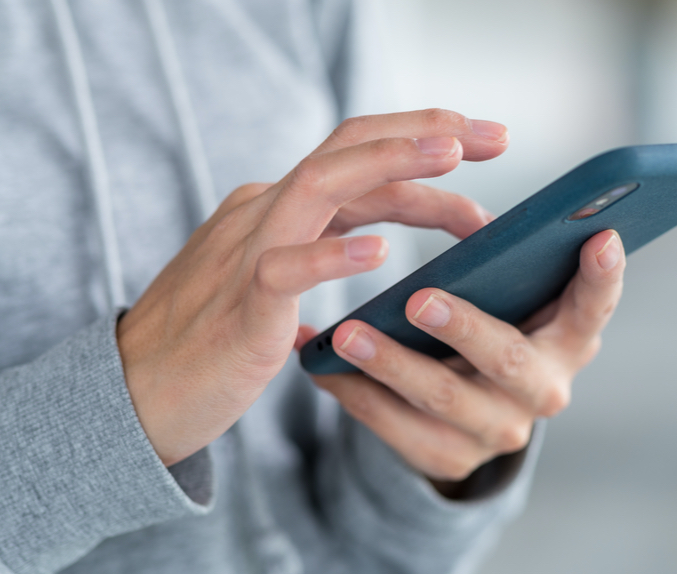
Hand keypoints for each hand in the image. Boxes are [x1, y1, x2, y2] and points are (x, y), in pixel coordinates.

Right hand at [117, 109, 509, 465]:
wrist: (138, 390)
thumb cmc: (218, 336)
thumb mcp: (278, 277)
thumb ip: (321, 248)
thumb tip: (379, 241)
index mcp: (283, 208)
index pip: (362, 159)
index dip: (425, 147)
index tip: (485, 145)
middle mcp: (268, 212)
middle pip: (350, 147)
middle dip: (426, 132)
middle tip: (497, 137)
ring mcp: (249, 251)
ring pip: (320, 185)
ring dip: (389, 164)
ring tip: (452, 156)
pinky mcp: (240, 305)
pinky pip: (284, 269)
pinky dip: (332, 255)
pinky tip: (379, 253)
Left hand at [303, 229, 624, 484]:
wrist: (475, 413)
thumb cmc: (497, 327)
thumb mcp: (519, 302)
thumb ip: (514, 264)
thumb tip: (474, 197)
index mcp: (571, 341)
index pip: (596, 307)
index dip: (603, 278)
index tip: (600, 238)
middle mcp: (544, 391)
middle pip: (508, 361)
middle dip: (463, 329)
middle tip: (418, 299)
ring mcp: (498, 430)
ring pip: (442, 397)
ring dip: (390, 363)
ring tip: (344, 333)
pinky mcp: (450, 457)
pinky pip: (395, 427)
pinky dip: (354, 392)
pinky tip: (320, 364)